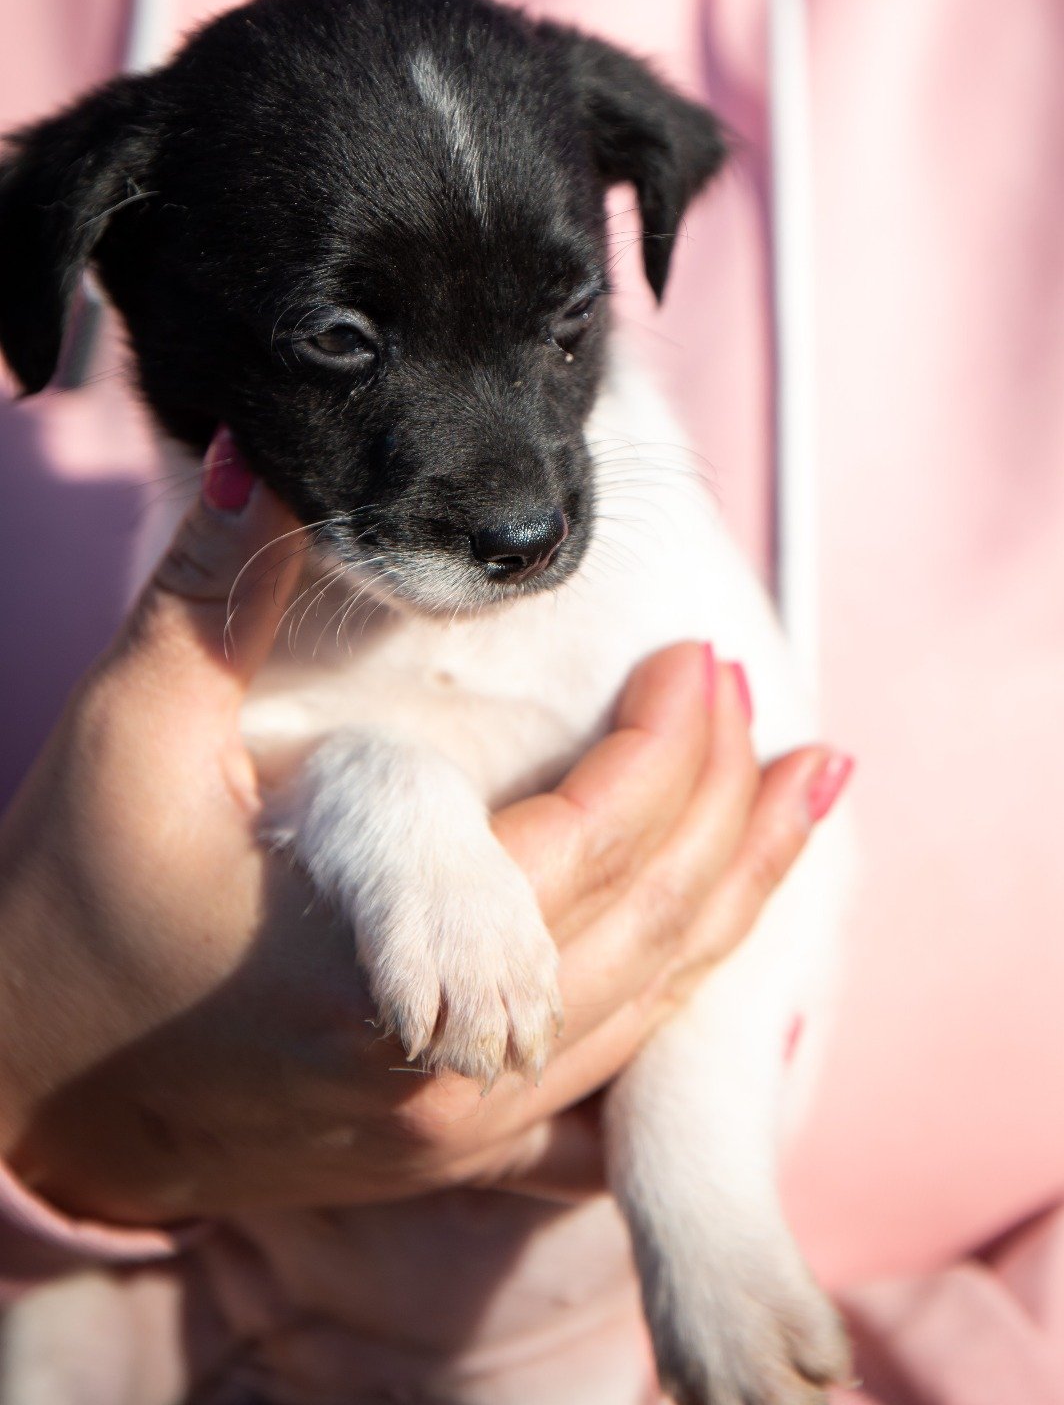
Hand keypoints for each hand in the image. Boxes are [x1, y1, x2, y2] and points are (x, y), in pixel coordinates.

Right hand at [0, 431, 850, 1223]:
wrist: (29, 1084)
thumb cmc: (73, 909)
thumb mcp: (130, 736)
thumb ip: (211, 595)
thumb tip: (270, 462)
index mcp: (378, 960)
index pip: (587, 845)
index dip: (664, 749)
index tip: (694, 657)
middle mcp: (445, 1069)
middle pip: (652, 924)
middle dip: (723, 802)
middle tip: (753, 698)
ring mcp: (458, 1127)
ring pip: (656, 1005)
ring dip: (740, 891)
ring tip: (803, 796)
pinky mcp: (454, 1148)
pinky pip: (614, 1068)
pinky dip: (685, 981)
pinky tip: (724, 926)